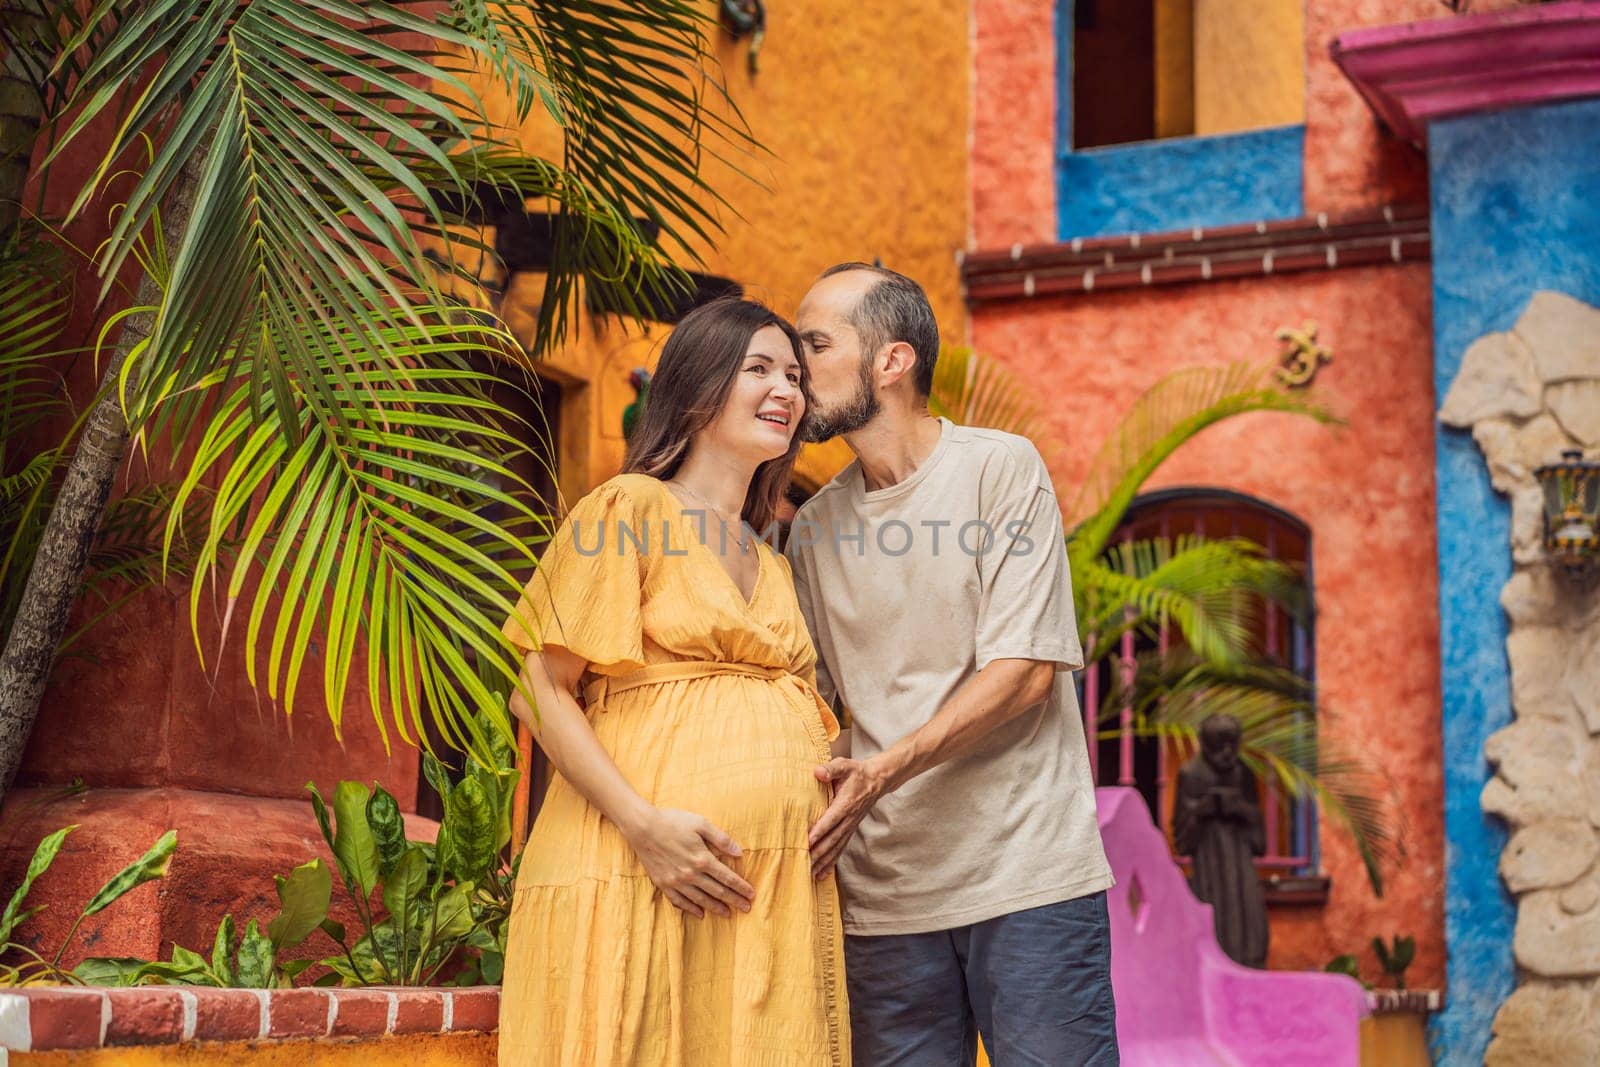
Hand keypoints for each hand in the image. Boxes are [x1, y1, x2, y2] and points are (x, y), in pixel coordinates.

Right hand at [623, 807, 754, 918]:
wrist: (642, 827)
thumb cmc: (673, 822)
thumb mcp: (700, 824)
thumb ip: (721, 839)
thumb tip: (739, 852)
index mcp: (702, 859)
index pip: (727, 878)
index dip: (741, 887)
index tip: (751, 895)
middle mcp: (691, 874)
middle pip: (717, 891)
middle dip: (734, 900)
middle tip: (746, 909)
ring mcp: (676, 881)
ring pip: (700, 899)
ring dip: (715, 908)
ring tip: (727, 914)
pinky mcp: (663, 884)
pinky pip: (679, 901)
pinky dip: (690, 908)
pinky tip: (699, 913)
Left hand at [808, 757, 890, 879]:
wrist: (877, 781)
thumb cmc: (857, 772)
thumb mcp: (845, 765)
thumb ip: (831, 768)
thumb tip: (818, 772)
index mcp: (846, 803)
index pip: (831, 819)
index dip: (820, 830)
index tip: (807, 841)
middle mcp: (849, 819)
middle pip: (832, 839)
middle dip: (818, 852)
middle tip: (804, 863)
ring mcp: (850, 827)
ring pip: (836, 848)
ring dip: (823, 862)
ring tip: (810, 875)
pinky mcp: (850, 830)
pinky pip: (840, 849)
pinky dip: (831, 863)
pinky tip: (822, 874)